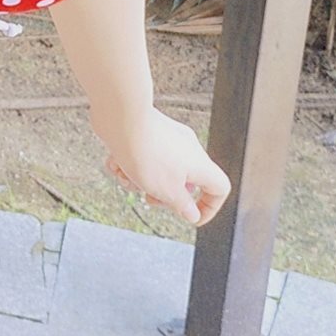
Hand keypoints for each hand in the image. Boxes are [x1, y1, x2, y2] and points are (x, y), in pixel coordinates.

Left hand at [99, 110, 230, 227]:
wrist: (120, 118)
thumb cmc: (146, 154)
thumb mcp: (166, 191)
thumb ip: (182, 206)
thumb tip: (192, 214)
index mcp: (200, 164)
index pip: (219, 188)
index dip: (209, 207)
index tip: (191, 217)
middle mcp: (188, 149)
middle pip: (184, 183)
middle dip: (163, 195)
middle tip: (148, 197)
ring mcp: (167, 139)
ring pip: (158, 171)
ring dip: (139, 180)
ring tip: (125, 175)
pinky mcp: (148, 133)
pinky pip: (144, 157)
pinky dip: (129, 164)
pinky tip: (116, 162)